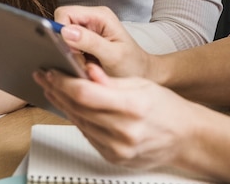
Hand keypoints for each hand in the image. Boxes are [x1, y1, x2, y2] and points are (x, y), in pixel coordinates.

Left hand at [34, 64, 197, 169]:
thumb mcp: (141, 84)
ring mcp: (117, 149)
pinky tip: (70, 106)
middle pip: (78, 109)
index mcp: (132, 107)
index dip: (63, 82)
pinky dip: (77, 118)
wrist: (185, 137)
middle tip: (44, 76)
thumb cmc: (167, 107)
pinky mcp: (113, 158)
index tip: (51, 71)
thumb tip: (87, 71)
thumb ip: (110, 80)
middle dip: (57, 90)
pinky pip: (87, 135)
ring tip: (52, 88)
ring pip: (78, 123)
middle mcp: (123, 132)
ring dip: (62, 104)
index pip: (86, 94)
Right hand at [54, 6, 151, 77]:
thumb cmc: (133, 65)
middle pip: (62, 23)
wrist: (144, 74)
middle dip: (65, 44)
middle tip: (80, 61)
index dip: (61, 32)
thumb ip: (90, 42)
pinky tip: (85, 66)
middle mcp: (93, 18)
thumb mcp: (113, 55)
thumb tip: (66, 31)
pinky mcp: (86, 41)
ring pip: (63, 36)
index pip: (65, 13)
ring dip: (69, 52)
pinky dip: (72, 57)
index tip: (72, 51)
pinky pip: (68, 45)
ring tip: (86, 65)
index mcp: (100, 15)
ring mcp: (89, 29)